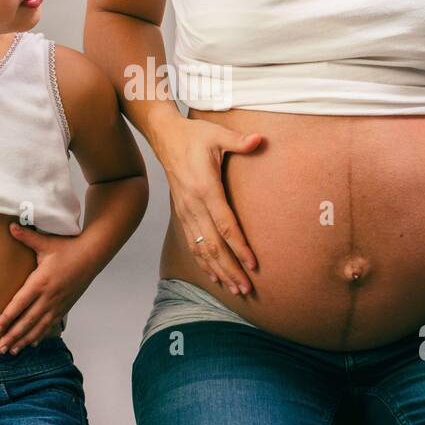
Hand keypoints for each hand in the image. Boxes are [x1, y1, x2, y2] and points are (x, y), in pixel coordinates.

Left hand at [0, 225, 95, 352]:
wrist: (93, 254)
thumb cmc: (69, 248)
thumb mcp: (46, 242)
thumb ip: (27, 237)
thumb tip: (10, 226)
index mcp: (41, 281)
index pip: (20, 303)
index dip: (8, 317)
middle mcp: (49, 296)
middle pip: (28, 321)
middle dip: (13, 336)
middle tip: (0, 349)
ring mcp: (58, 303)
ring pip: (39, 327)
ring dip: (25, 340)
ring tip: (13, 350)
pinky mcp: (65, 306)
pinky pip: (51, 324)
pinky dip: (40, 335)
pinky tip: (32, 343)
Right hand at [156, 117, 262, 295]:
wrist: (165, 137)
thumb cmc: (194, 135)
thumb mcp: (218, 134)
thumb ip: (239, 140)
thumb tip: (259, 139)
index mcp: (205, 189)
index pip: (225, 225)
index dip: (239, 247)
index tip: (253, 264)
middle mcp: (193, 206)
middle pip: (213, 246)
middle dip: (231, 269)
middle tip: (247, 289)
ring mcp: (185, 212)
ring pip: (201, 250)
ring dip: (219, 271)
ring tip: (235, 290)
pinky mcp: (181, 214)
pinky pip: (192, 245)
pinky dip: (204, 264)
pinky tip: (216, 277)